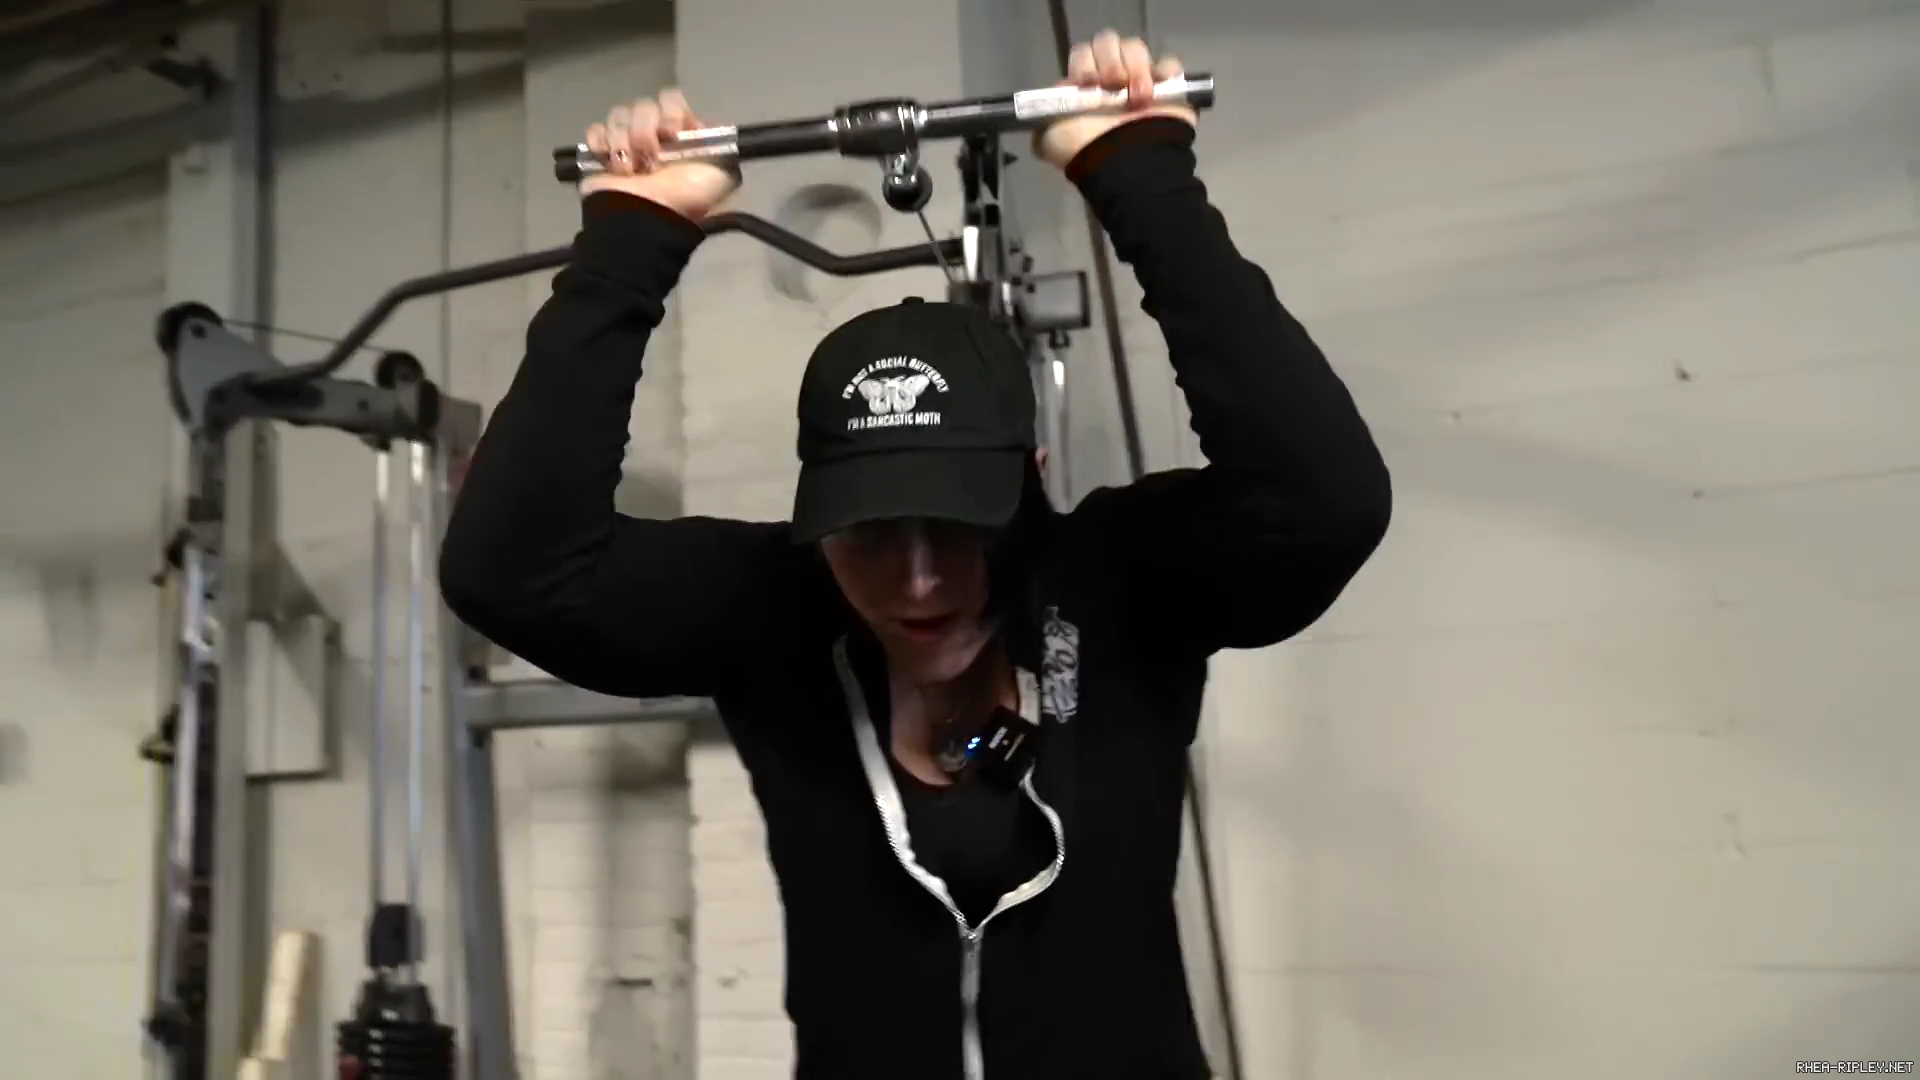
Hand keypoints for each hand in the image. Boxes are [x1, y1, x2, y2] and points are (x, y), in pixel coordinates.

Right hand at [581, 88, 739, 221]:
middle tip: (651, 157)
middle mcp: (654, 135)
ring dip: (624, 142)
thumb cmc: (684, 199)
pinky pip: (596, 130)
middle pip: (643, 105)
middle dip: (646, 129)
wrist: (647, 219)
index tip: (673, 134)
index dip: (672, 111)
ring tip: (630, 170)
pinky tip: (610, 163)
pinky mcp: (600, 153)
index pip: (671, 99)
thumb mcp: (721, 176)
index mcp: (680, 135)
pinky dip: (601, 144)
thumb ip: (722, 148)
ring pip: (619, 115)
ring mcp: (625, 142)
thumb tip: (710, 129)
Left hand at [1034, 30, 1196, 170]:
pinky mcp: (1171, 88)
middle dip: (1108, 61)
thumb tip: (1047, 113)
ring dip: (1135, 69)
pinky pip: (1169, 63)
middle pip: (1108, 41)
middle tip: (1113, 86)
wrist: (1125, 162)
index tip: (1087, 85)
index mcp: (1085, 88)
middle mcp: (1112, 80)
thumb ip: (1042, 123)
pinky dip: (1164, 74)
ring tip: (1138, 100)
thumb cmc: (1088, 149)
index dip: (1084, 63)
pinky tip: (1158, 92)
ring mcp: (1142, 81)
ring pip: (1135, 47)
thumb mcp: (1049, 140)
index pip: (1083, 52)